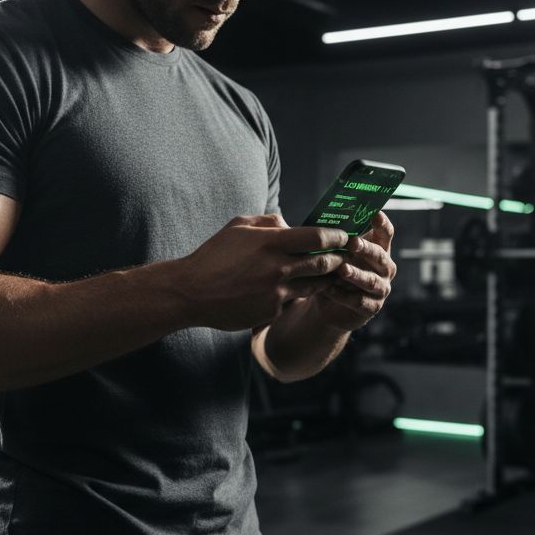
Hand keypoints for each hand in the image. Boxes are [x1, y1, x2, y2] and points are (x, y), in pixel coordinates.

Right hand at [178, 214, 347, 330]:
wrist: (191, 293)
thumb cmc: (214, 256)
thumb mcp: (238, 227)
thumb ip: (269, 222)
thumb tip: (291, 224)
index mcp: (270, 243)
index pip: (317, 237)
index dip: (336, 236)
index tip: (343, 236)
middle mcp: (277, 268)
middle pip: (324, 263)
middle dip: (338, 259)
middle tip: (343, 255)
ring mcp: (276, 292)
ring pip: (315, 285)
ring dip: (326, 279)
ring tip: (330, 272)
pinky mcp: (272, 311)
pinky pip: (293, 300)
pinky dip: (297, 293)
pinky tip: (296, 288)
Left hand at [311, 211, 396, 332]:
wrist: (328, 303)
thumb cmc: (333, 270)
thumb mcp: (333, 252)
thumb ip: (333, 238)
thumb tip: (318, 221)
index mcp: (379, 249)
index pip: (386, 234)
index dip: (382, 224)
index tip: (375, 213)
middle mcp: (385, 268)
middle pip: (380, 256)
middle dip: (366, 249)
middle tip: (352, 242)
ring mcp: (381, 289)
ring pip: (371, 280)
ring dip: (356, 274)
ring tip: (342, 269)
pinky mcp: (372, 307)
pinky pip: (359, 301)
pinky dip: (344, 295)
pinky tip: (329, 289)